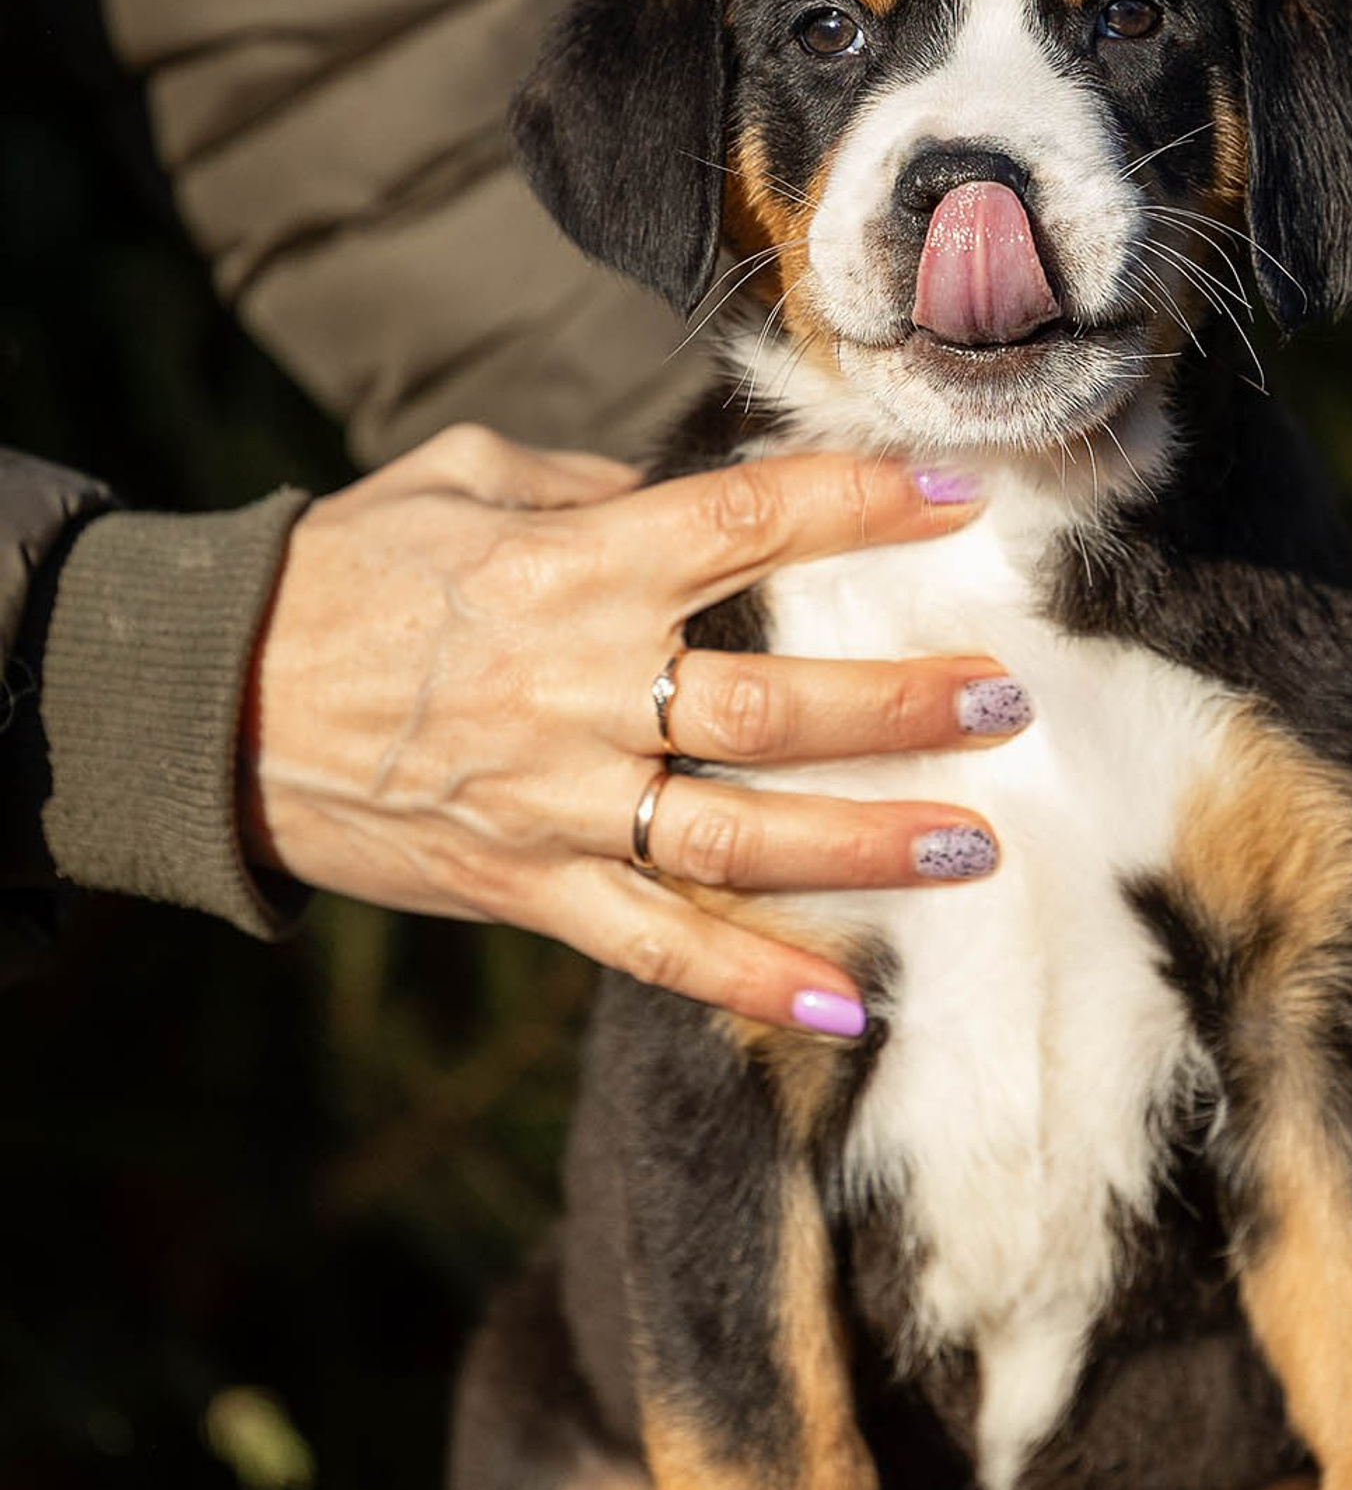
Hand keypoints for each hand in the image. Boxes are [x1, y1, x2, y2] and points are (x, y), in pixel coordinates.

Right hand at [238, 425, 1019, 1032]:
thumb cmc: (349, 568)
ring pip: (736, 837)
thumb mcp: (462, 479)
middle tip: (1003, 699)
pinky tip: (850, 1010)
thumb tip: (700, 497)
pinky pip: (654, 948)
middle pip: (769, 704)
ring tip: (973, 843)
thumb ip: (591, 488)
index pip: (748, 523)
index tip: (960, 496)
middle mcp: (577, 689)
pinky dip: (752, 983)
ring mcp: (555, 802)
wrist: (211, 697)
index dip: (862, 505)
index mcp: (571, 568)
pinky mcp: (526, 888)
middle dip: (899, 706)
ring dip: (864, 846)